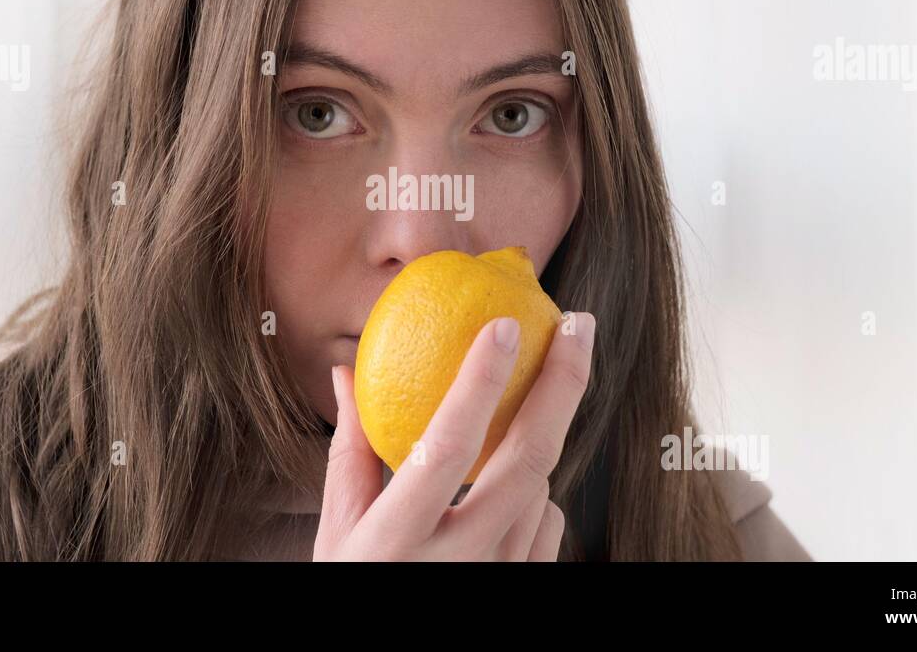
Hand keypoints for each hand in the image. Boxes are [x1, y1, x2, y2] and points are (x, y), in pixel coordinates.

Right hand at [313, 311, 596, 560]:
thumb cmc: (356, 586)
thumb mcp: (338, 531)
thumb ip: (351, 451)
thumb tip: (350, 372)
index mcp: (394, 542)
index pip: (444, 450)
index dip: (478, 383)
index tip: (504, 325)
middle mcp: (455, 565)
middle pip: (528, 462)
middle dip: (563, 385)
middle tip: (578, 325)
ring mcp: (498, 583)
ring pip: (543, 491)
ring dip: (532, 448)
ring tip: (507, 428)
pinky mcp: (525, 591)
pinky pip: (549, 524)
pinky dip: (535, 497)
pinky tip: (506, 495)